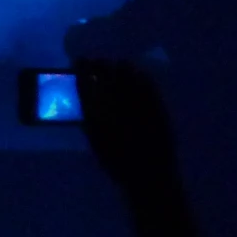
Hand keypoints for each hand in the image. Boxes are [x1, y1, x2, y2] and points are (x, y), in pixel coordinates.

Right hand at [75, 58, 177, 193]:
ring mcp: (137, 96)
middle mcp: (115, 96)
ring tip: (118, 71)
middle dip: (99, 65)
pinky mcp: (155, 99)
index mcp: (96, 106)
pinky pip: (145, 79)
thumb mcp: (96, 140)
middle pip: (104, 67)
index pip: (84, 77)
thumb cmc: (117, 162)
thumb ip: (90, 117)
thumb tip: (87, 100)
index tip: (80, 62)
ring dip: (119, 68)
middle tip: (98, 66)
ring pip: (125, 68)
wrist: (150, 174)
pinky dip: (139, 76)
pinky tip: (138, 77)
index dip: (81, 67)